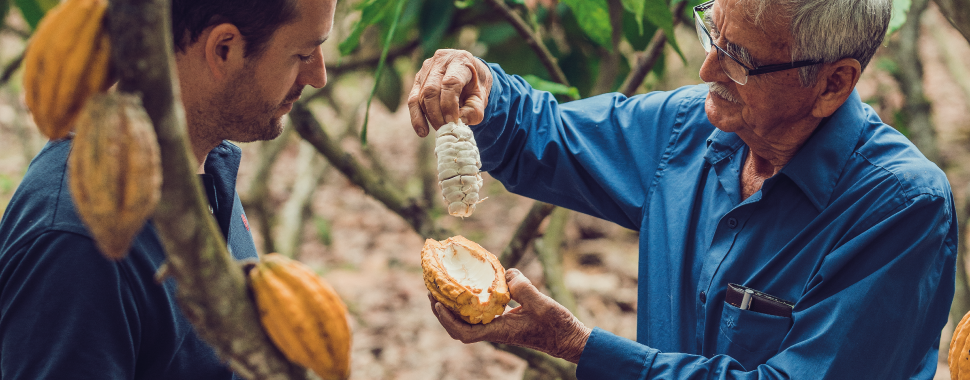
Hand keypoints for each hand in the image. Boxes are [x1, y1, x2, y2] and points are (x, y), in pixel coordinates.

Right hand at [407, 49, 491, 137]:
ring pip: (421, 96)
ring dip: (429, 117)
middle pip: (431, 90)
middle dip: (437, 114)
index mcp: (460, 60)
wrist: (470, 73)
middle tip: (445, 130)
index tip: (453, 123)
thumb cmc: (476, 85)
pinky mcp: (418, 80)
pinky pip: (413, 100)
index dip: (449, 105)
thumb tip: (459, 122)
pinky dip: (416, 117)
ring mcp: (426, 68)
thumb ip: (475, 110)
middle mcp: (440, 60)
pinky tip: (422, 132)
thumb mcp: (482, 97)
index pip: (450, 83)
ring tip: (440, 130)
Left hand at [428, 268, 591, 362]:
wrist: (569, 338)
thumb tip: (507, 274)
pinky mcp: (505, 320)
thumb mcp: (542, 304)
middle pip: (459, 325)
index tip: (437, 304)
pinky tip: (470, 286)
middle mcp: (495, 330)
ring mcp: (499, 326)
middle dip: (442, 309)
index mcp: (500, 331)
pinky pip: (480, 312)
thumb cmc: (557, 326)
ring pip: (467, 319)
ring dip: (453, 305)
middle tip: (432, 288)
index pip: (465, 333)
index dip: (447, 320)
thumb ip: (523, 289)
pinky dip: (470, 301)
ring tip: (444, 285)